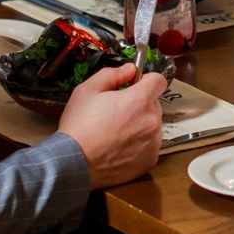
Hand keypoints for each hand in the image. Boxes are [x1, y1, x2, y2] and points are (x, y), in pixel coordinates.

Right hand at [57, 62, 166, 188]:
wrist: (74, 163)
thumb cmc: (79, 125)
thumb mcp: (88, 90)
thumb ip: (112, 74)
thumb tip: (130, 69)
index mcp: (140, 100)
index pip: (159, 81)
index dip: (146, 80)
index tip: (133, 86)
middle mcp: (152, 121)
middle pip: (154, 104)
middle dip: (139, 104)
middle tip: (116, 112)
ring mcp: (153, 143)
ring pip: (152, 126)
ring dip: (140, 125)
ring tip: (116, 133)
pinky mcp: (150, 161)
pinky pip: (149, 146)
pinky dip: (139, 145)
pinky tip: (119, 148)